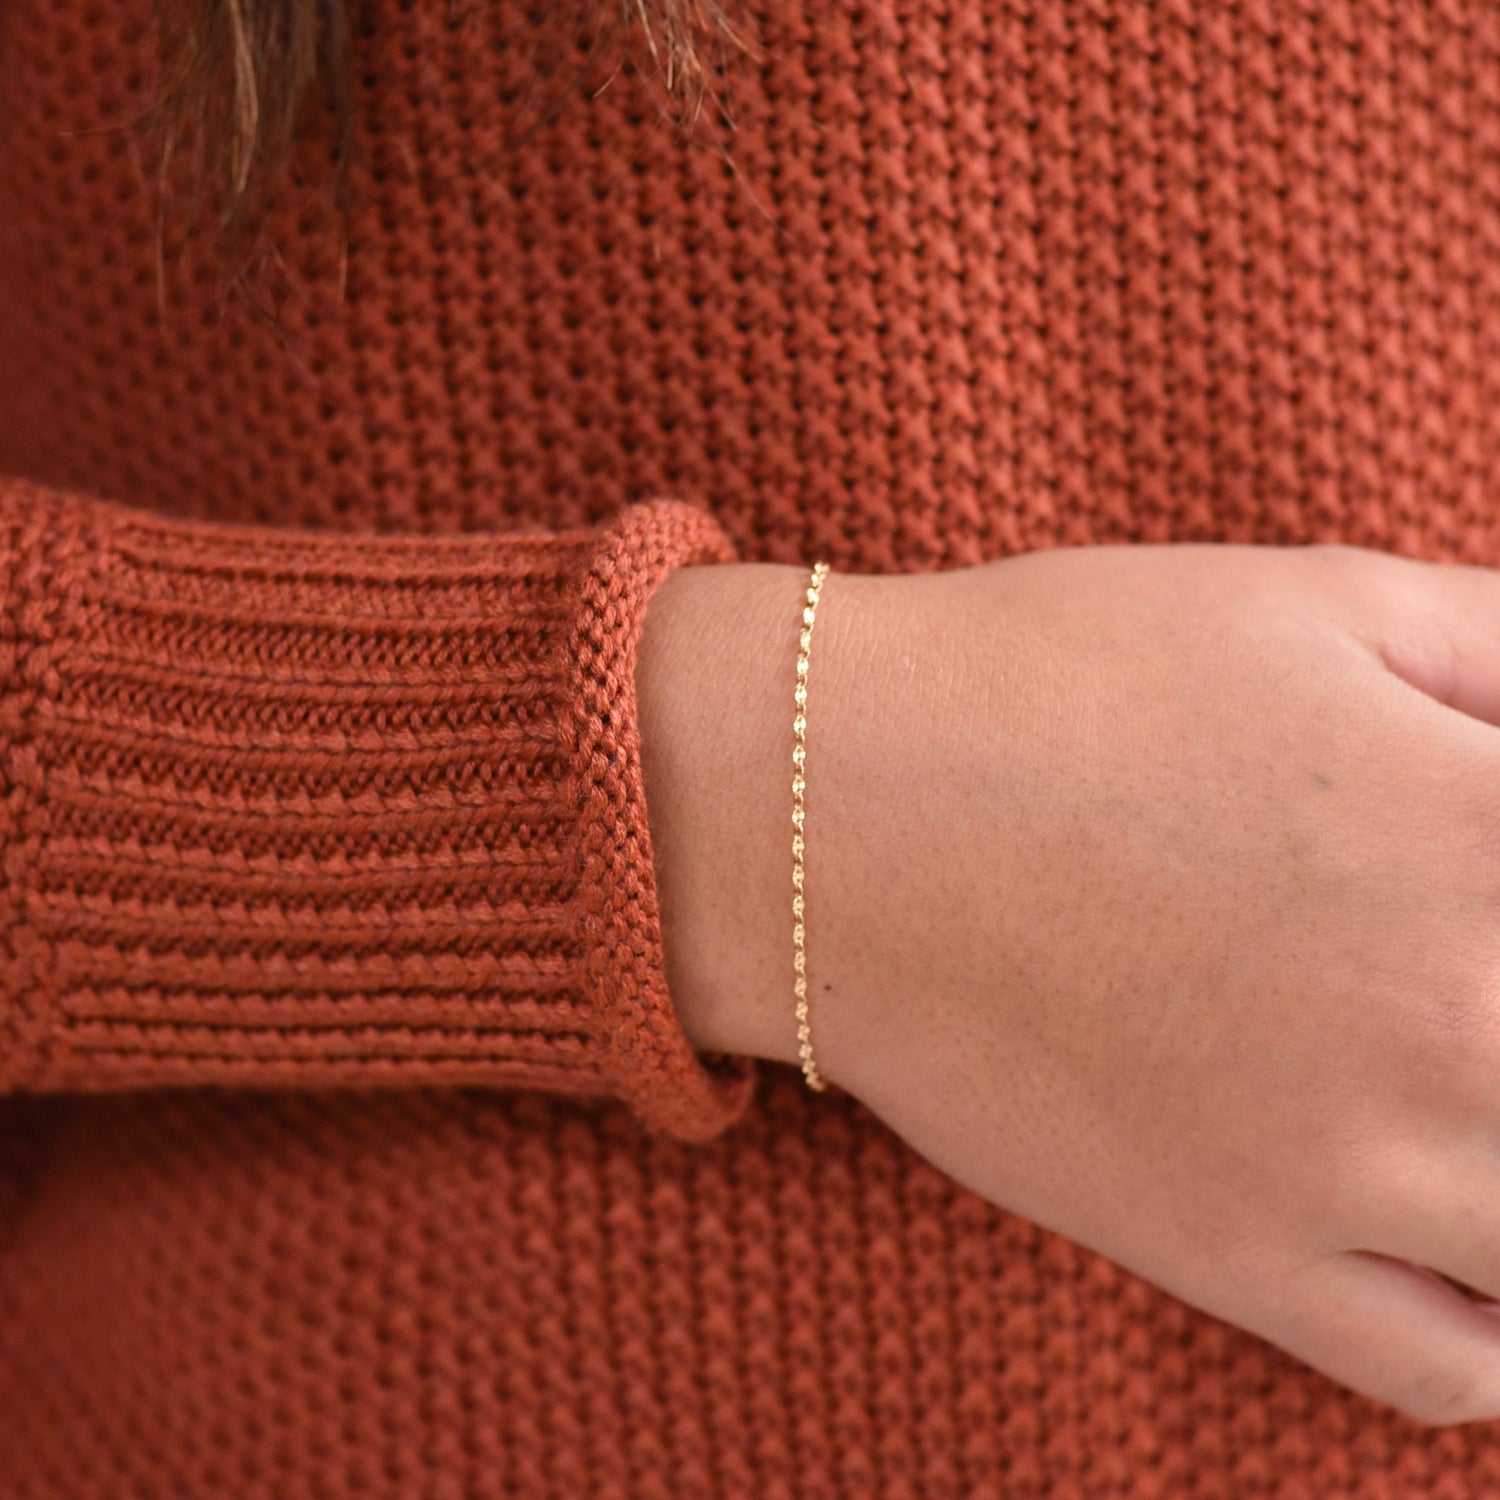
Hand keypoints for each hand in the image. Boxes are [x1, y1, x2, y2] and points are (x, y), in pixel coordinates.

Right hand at [636, 542, 1499, 1427]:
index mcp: (1490, 836)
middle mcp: (1456, 1025)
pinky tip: (1466, 1233)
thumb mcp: (1315, 602)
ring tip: (1467, 1088)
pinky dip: (1498, 1326)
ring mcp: (1346, 1169)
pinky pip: (1454, 1371)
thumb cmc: (1056, 676)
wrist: (833, 808)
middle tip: (1477, 977)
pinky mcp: (1234, 1255)